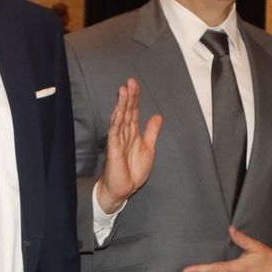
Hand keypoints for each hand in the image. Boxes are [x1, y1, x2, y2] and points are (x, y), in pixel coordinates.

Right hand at [95, 79, 161, 214]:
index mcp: (132, 133)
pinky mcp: (113, 149)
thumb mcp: (148, 148)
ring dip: (121, 105)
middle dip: (128, 97)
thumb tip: (158, 116)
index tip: (135, 84)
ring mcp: (118, 140)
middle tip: (130, 82)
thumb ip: (151, 132)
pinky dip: (117, 121)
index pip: (133, 111)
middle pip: (126, 111)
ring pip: (119, 118)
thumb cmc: (132, 171)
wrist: (123, 189)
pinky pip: (114, 133)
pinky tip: (118, 111)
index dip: (135, 98)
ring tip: (123, 91)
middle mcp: (124, 134)